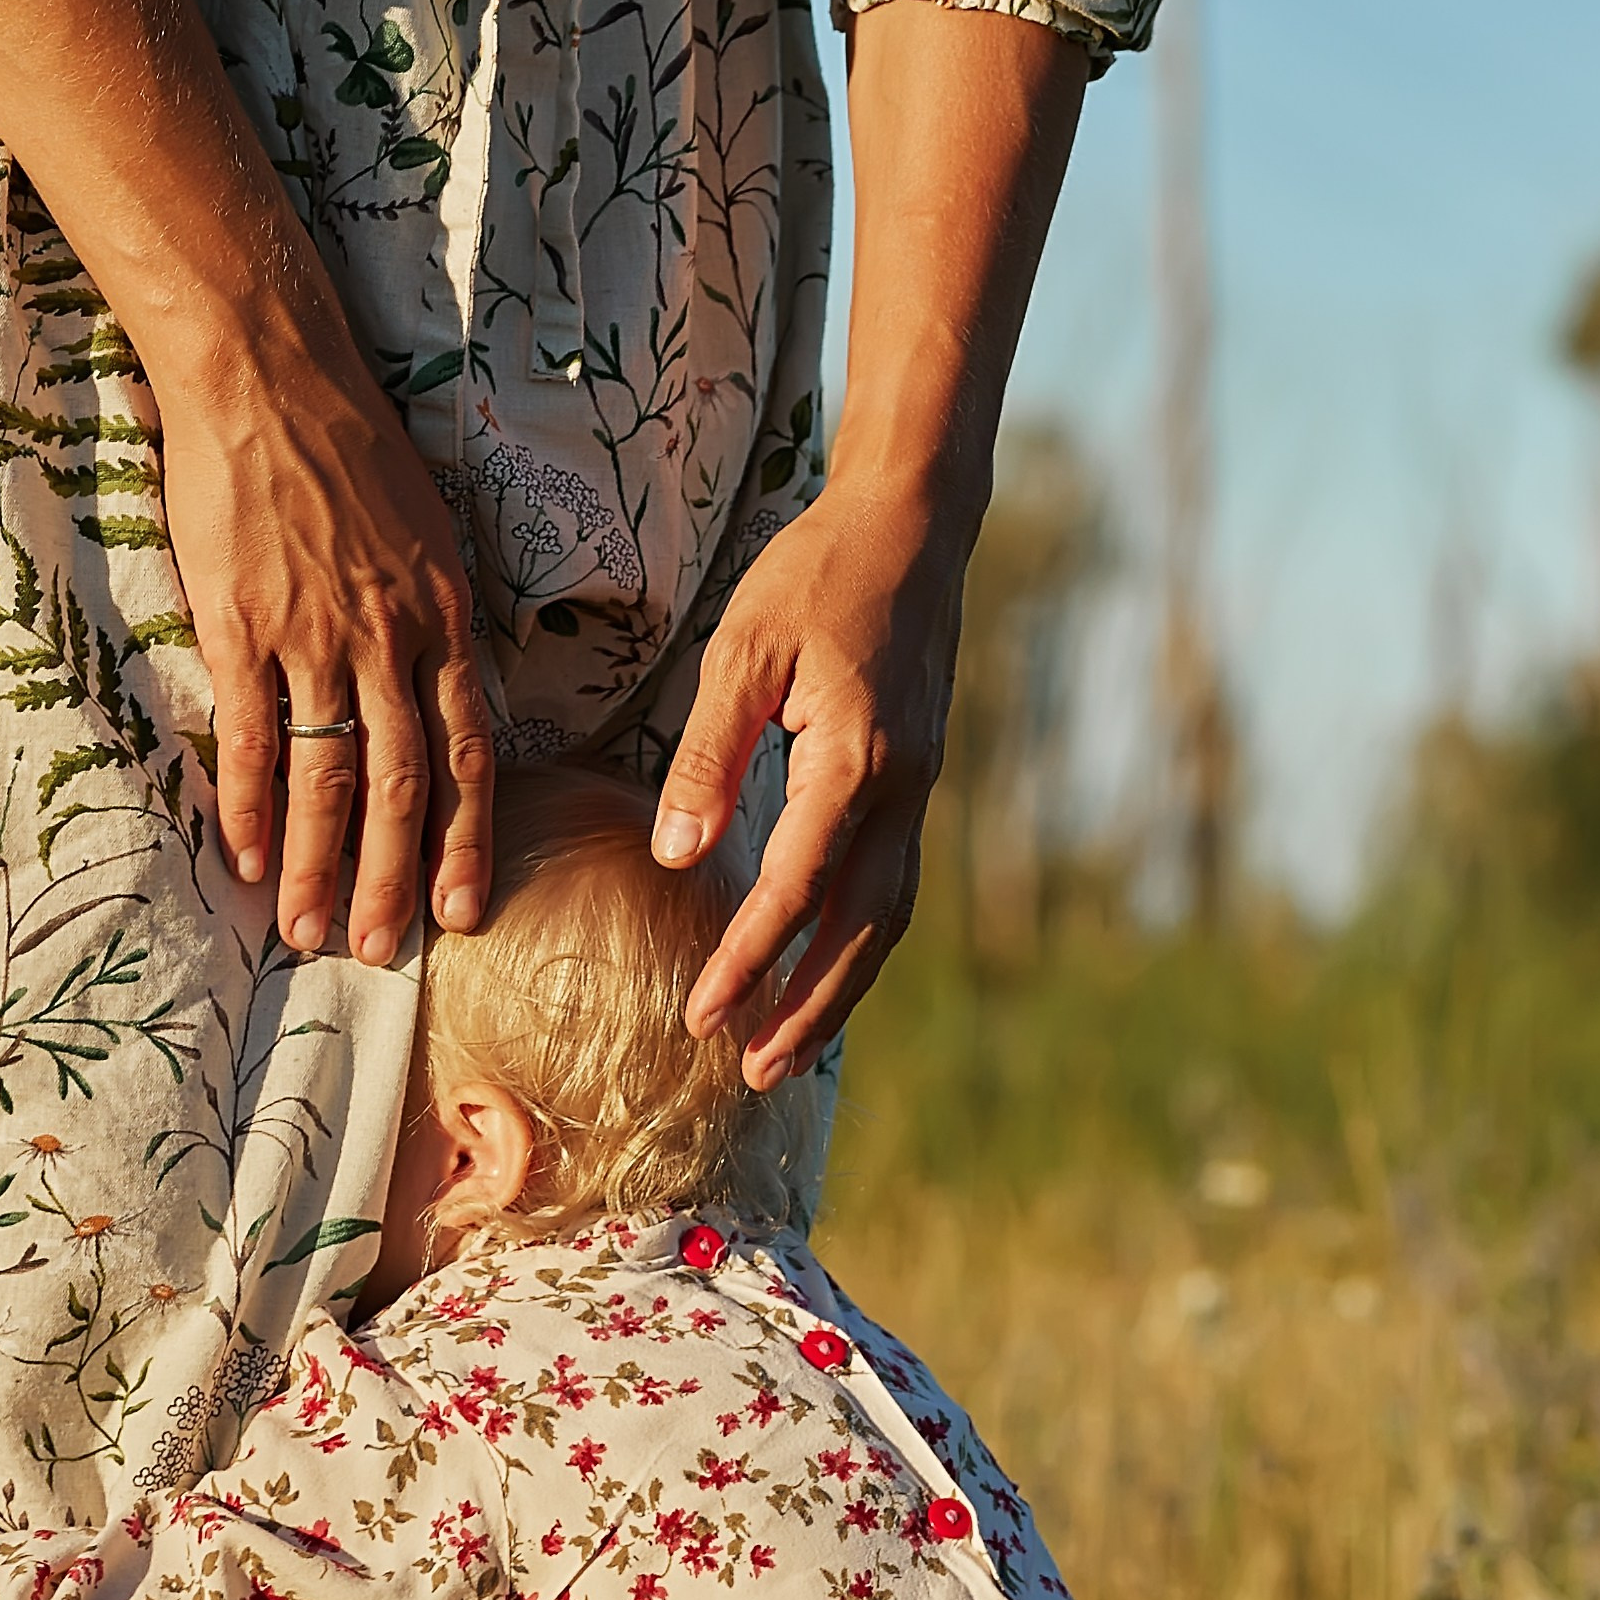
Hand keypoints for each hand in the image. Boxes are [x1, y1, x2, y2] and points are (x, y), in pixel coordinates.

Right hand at [0, 0, 495, 960]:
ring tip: (310, 934)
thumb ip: (435, 622)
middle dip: (395, 881)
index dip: (465, 839)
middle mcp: (392, 639)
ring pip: (330, 776)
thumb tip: (439, 697)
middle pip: (404, 786)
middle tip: (383, 955)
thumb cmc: (347, 448)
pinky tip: (251, 860)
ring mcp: (316, 635)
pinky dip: (253, 805)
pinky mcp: (243, 624)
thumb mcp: (428, 534)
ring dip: (322, 865)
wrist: (267, 372)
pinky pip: (253, 735)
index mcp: (445, 619)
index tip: (462, 911)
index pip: (470, 753)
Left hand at [658, 475, 964, 1087]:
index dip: (746, 959)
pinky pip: (891, 888)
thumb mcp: (742, 651)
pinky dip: (858, 947)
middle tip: (754, 1072)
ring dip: (839, 993)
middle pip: (858, 932)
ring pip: (886, 921)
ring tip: (787, 1053)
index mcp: (854, 759)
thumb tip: (679, 858)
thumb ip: (708, 757)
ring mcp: (920, 793)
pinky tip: (821, 978)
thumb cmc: (816, 574)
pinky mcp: (917, 786)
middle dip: (808, 1009)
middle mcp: (901, 790)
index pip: (794, 888)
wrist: (913, 527)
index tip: (700, 1016)